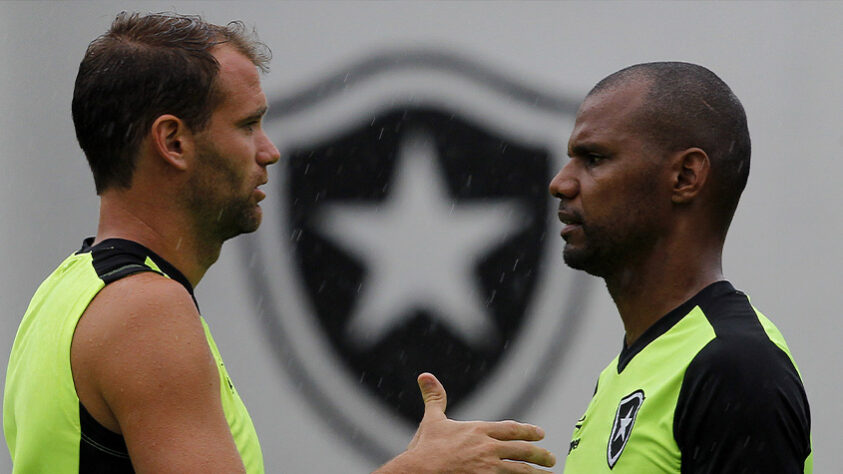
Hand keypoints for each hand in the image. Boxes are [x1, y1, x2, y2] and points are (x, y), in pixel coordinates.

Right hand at [375, 373, 555, 472]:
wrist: (418, 470)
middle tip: (550, 458)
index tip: (540, 433)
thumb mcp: (432, 420)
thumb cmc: (424, 448)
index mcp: (478, 430)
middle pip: (522, 450)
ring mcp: (489, 467)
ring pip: (521, 470)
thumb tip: (426, 375)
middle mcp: (487, 447)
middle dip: (539, 454)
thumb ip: (435, 398)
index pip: (510, 429)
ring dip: (537, 473)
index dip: (527, 431)